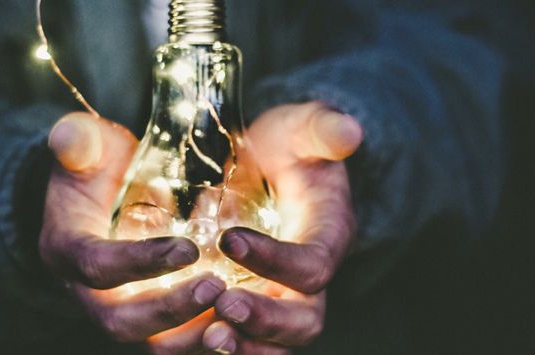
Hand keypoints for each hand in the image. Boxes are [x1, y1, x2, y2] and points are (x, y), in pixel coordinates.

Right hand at [39, 112, 225, 344]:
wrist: (103, 195)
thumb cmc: (97, 167)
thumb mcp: (87, 146)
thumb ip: (78, 141)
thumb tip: (68, 137)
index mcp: (68, 250)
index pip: (96, 266)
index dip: (140, 263)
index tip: (189, 249)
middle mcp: (89, 292)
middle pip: (122, 322)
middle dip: (170, 311)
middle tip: (217, 287)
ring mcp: (120, 308)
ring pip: (152, 342)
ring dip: (193, 333)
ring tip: (237, 309)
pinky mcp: (149, 317)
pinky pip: (176, 340)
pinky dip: (207, 336)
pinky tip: (243, 321)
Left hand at [202, 102, 362, 353]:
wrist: (271, 165)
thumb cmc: (288, 146)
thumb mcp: (303, 128)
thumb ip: (322, 129)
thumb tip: (349, 130)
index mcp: (328, 236)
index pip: (313, 265)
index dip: (277, 260)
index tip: (230, 239)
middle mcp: (309, 277)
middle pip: (304, 320)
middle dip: (266, 320)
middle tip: (224, 307)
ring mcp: (281, 295)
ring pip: (276, 344)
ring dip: (245, 347)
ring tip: (209, 338)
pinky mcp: (254, 301)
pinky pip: (246, 340)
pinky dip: (221, 344)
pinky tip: (185, 337)